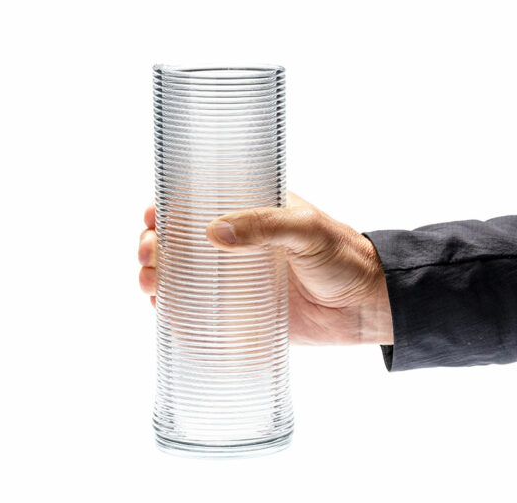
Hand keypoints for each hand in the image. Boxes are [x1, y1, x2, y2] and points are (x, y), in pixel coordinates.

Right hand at [138, 192, 392, 345]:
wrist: (367, 306)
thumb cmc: (344, 256)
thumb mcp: (307, 229)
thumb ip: (265, 226)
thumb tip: (213, 230)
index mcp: (253, 213)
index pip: (200, 203)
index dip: (169, 207)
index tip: (152, 215)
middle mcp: (240, 245)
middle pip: (182, 241)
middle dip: (155, 244)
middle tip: (149, 253)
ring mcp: (238, 281)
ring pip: (185, 276)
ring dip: (158, 277)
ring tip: (149, 282)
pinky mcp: (243, 314)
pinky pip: (201, 311)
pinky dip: (177, 311)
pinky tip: (162, 310)